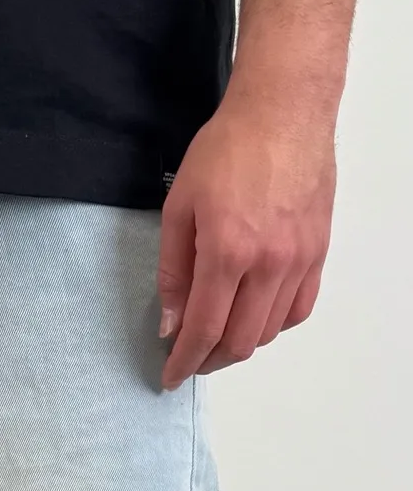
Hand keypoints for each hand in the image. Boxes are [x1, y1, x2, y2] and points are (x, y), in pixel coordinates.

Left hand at [157, 91, 335, 389]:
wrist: (283, 113)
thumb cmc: (226, 150)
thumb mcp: (178, 208)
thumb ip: (173, 271)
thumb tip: (171, 322)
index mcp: (227, 251)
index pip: (204, 328)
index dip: (185, 360)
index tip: (170, 376)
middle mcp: (269, 263)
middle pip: (240, 341)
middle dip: (210, 360)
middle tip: (190, 358)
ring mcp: (299, 260)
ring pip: (271, 331)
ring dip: (241, 344)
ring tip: (217, 338)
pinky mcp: (318, 252)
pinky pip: (299, 309)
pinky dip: (274, 324)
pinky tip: (254, 318)